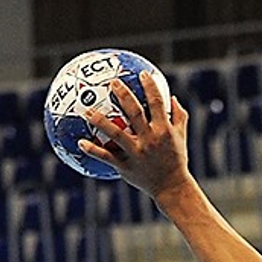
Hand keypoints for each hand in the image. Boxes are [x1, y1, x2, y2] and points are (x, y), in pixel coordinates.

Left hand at [79, 73, 193, 199]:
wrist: (172, 187)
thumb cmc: (177, 160)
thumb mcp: (181, 137)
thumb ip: (178, 116)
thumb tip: (172, 97)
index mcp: (164, 130)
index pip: (157, 103)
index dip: (150, 87)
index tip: (143, 73)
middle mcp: (149, 140)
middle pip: (134, 113)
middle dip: (123, 95)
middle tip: (112, 82)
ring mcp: (136, 154)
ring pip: (115, 134)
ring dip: (100, 121)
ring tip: (86, 110)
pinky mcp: (126, 167)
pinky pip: (106, 157)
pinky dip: (92, 150)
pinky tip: (80, 141)